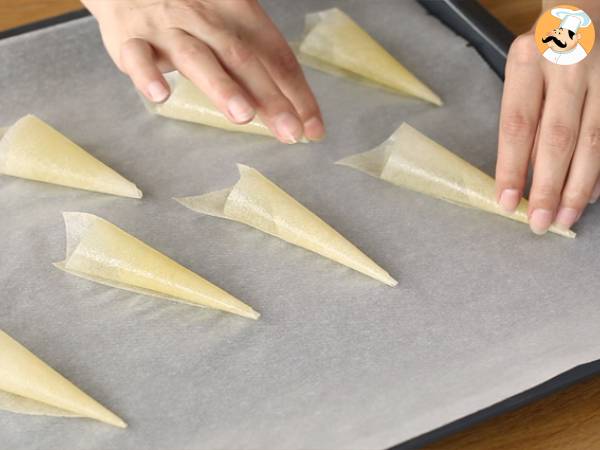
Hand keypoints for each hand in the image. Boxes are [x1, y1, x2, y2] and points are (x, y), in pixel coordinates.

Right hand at [82, 0, 324, 142]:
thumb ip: (260, 66)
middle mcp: (207, 19)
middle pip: (243, 59)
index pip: (275, 56)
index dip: (297, 93)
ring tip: (243, 116)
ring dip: (221, 86)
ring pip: (197, 57)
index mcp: (239, 14)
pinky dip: (147, 73)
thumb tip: (298, 113)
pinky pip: (138, 55)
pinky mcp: (131, 38)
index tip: (312, 129)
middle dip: (269, 97)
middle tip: (290, 131)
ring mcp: (169, 28)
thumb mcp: (229, 24)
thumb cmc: (190, 9)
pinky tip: (160, 95)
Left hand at [496, 20, 599, 233]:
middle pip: (558, 138)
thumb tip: (520, 178)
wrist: (580, 17)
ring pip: (592, 141)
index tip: (506, 203)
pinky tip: (589, 195)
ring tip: (564, 218)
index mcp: (529, 63)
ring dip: (577, 186)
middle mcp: (567, 68)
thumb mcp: (519, 79)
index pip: (517, 125)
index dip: (512, 168)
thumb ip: (522, 123)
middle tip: (540, 223)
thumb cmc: (540, 56)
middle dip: (548, 187)